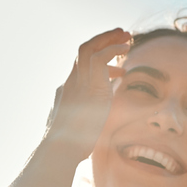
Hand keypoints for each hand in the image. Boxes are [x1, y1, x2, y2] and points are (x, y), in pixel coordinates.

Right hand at [44, 28, 130, 162]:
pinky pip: (99, 58)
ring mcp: (77, 83)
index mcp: (68, 92)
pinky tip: (125, 49)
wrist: (59, 151)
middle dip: (103, 40)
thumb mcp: (79, 130)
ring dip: (108, 38)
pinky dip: (112, 49)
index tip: (117, 63)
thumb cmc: (69, 148)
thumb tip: (94, 127)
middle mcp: (70, 83)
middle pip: (83, 51)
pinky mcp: (88, 87)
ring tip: (126, 36)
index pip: (81, 67)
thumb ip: (87, 122)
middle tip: (122, 35)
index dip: (99, 60)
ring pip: (88, 48)